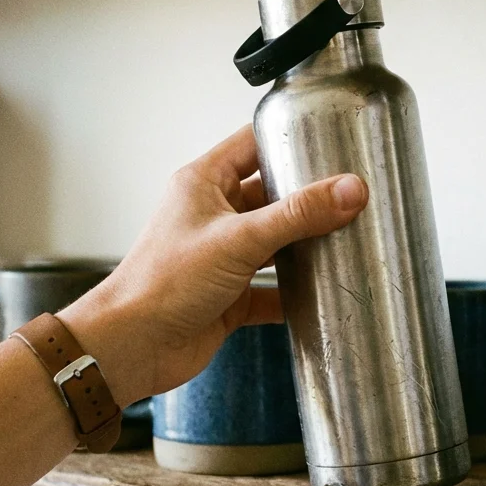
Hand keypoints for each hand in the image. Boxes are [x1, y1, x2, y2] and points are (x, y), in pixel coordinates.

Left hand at [58, 125, 367, 405]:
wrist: (133, 347)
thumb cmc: (163, 283)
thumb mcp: (239, 239)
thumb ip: (297, 215)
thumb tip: (348, 190)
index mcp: (204, 184)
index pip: (252, 145)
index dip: (287, 139)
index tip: (329, 139)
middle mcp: (214, 216)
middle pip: (271, 196)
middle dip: (308, 198)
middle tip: (352, 194)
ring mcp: (222, 256)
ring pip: (275, 242)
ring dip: (305, 246)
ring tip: (347, 238)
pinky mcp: (230, 295)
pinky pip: (271, 289)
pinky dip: (294, 293)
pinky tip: (320, 293)